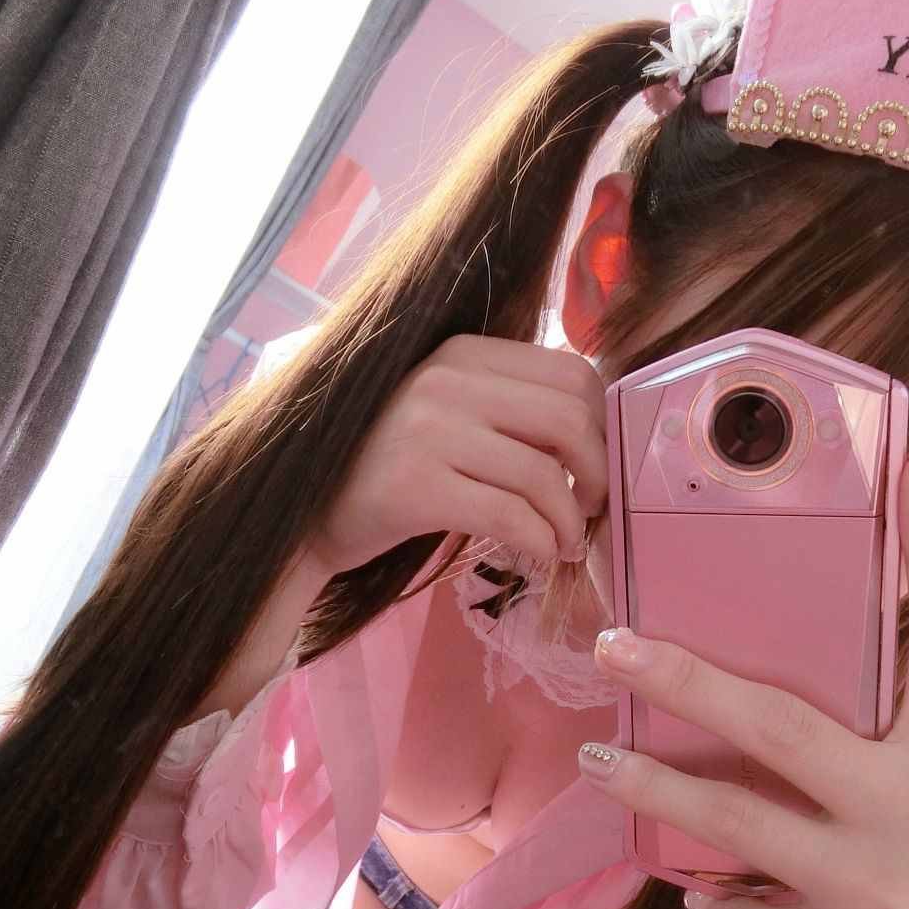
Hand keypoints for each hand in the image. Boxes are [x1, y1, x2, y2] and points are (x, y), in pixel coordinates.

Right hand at [313, 333, 608, 573]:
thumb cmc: (389, 470)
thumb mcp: (448, 415)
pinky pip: (511, 516)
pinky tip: (540, 555)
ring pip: (545, 475)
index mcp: (462, 353)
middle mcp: (446, 380)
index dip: (602, 427)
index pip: (570, 374)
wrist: (306, 517)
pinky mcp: (416, 487)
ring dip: (571, 521)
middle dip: (598, 474)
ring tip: (566, 544)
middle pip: (569, 419)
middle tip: (592, 509)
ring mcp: (428, 431)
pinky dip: (542, 542)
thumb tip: (595, 437)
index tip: (594, 468)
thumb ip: (507, 409)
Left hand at [579, 447, 908, 908]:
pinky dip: (708, 899)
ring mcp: (878, 889)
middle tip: (612, 644)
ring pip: (732, 817)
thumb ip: (879, 738)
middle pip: (787, 724)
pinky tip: (718, 901)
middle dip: (687, 678)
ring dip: (652, 786)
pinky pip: (725, 905)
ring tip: (597, 761)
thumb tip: (767, 652)